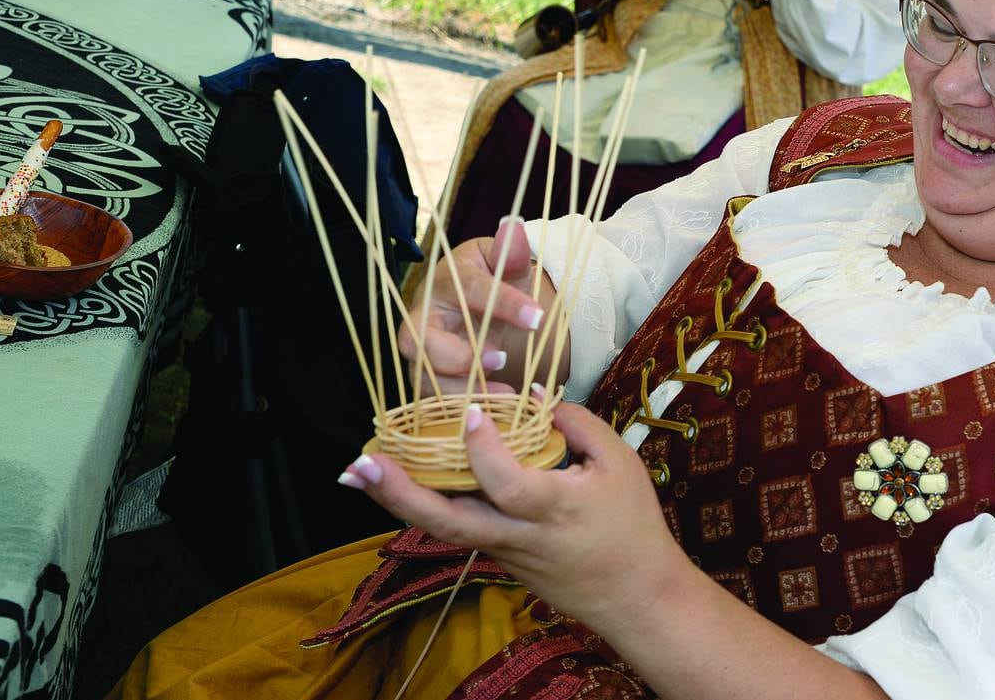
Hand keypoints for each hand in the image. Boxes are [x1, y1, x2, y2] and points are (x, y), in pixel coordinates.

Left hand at [345, 401, 688, 631]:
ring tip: (358, 472)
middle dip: (402, 493)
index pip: (508, 484)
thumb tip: (538, 397)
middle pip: (449, 522)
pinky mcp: (497, 556)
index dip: (486, 450)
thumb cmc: (633, 525)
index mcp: (554, 509)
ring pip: (442, 529)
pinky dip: (423, 506)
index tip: (473, 412)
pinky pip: (456, 528)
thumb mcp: (620, 464)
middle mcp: (518, 536)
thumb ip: (579, 425)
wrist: (636, 597)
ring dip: (397, 501)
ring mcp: (503, 551)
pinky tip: (398, 482)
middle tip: (362, 464)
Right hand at [397, 218, 548, 395]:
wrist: (480, 306)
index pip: (469, 288)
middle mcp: (423, 315)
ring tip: (504, 394)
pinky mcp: (426, 378)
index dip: (502, 302)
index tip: (537, 317)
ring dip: (460, 389)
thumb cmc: (491, 282)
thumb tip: (514, 227)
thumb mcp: (503, 265)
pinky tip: (495, 409)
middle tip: (500, 359)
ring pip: (421, 374)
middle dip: (457, 354)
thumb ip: (509, 253)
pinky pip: (432, 400)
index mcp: (445, 280)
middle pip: (418, 338)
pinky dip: (461, 408)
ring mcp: (420, 350)